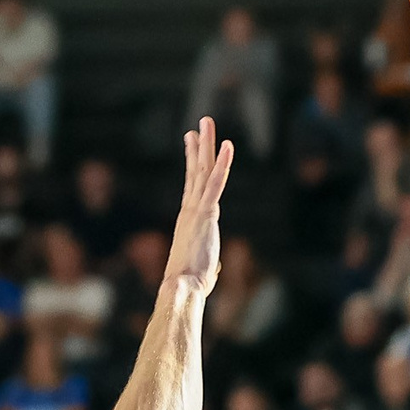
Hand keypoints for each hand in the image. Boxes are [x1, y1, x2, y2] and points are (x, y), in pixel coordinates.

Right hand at [161, 118, 234, 294]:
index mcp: (190, 219)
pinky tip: (228, 146)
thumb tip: (210, 274)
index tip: (192, 142)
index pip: (193, 185)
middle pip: (196, 171)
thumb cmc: (189, 285)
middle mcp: (191, 209)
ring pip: (202, 170)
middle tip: (200, 124)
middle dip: (199, 145)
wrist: (181, 288)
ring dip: (206, 144)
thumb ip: (206, 265)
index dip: (193, 162)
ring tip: (206, 122)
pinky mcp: (205, 213)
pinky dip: (222, 164)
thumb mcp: (201, 271)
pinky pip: (215, 183)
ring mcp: (197, 209)